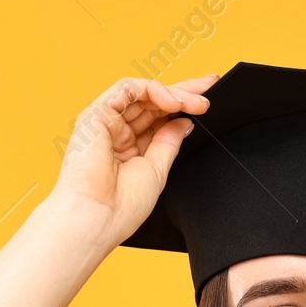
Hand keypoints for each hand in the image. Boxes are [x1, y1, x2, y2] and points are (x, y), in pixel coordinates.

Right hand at [50, 73, 217, 247]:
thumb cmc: (122, 205)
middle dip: (184, 92)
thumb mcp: (158, 170)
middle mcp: (117, 131)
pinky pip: (126, 89)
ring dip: (173, 93)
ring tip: (197, 103)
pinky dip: (152, 90)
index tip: (207, 101)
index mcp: (130, 146)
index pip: (159, 117)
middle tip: (210, 89)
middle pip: (152, 101)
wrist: (98, 218)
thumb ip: (169, 142)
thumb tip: (184, 121)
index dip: (183, 105)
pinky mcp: (96, 113)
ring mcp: (106, 120)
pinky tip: (173, 102)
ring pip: (142, 92)